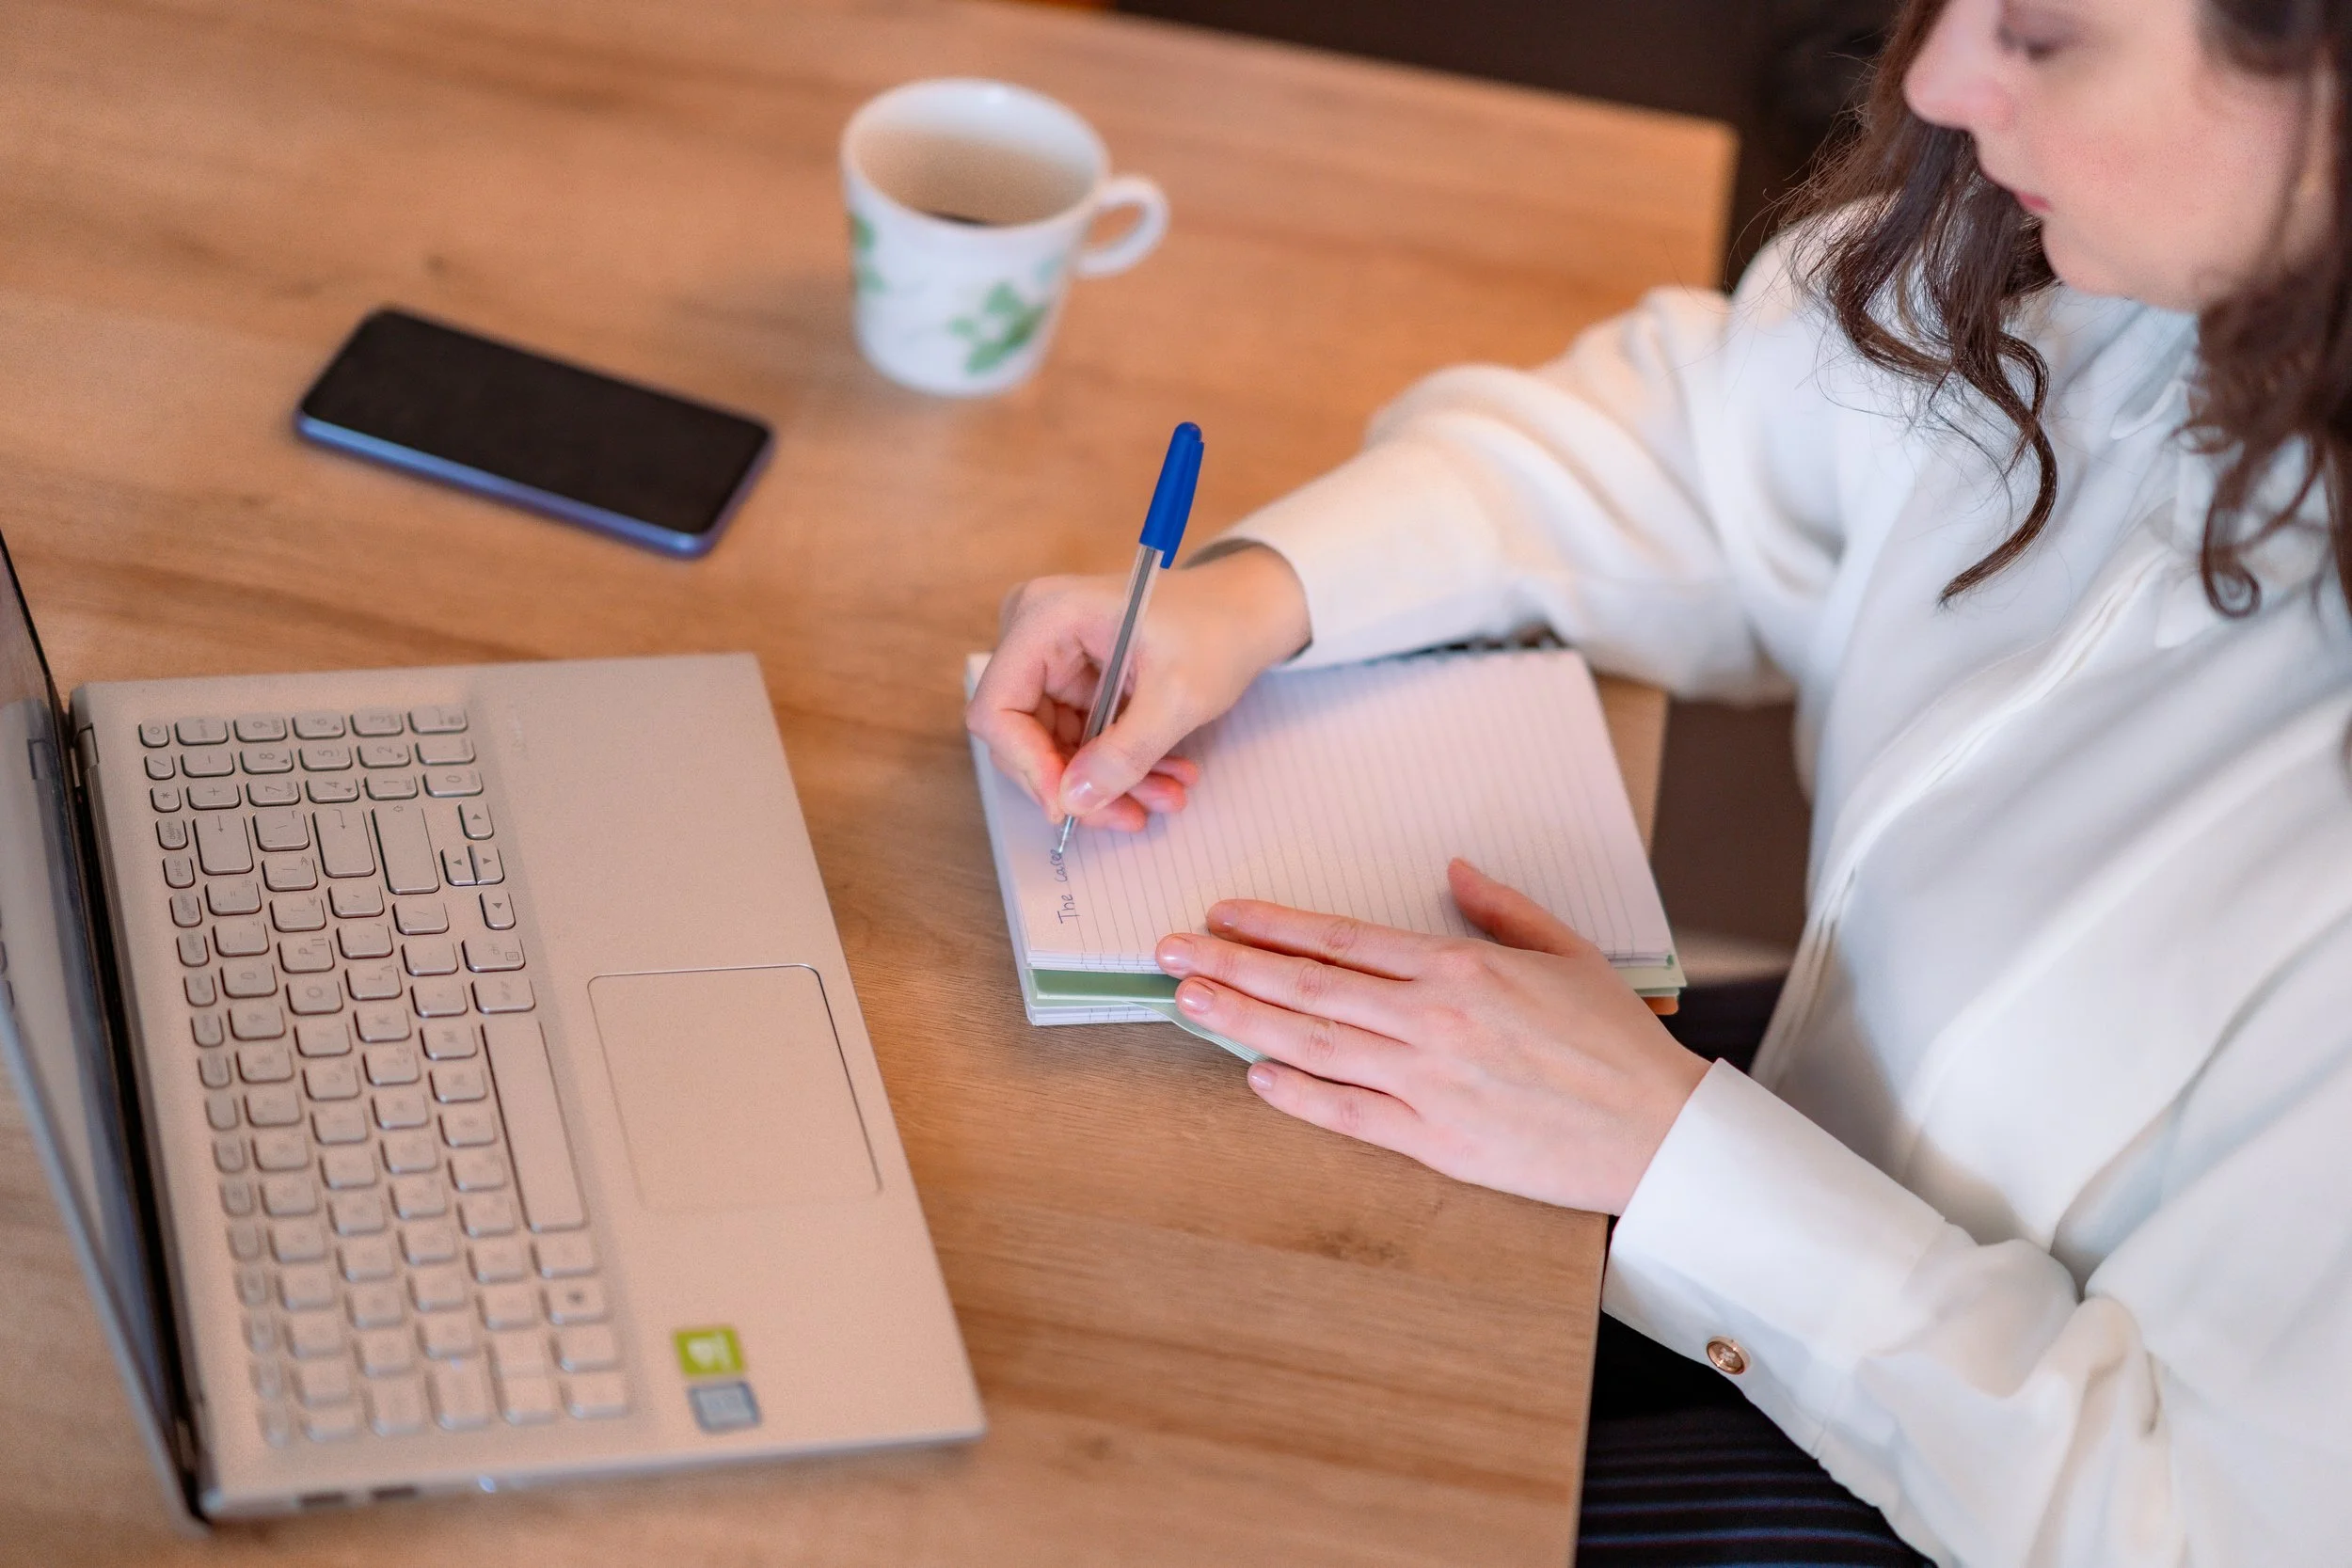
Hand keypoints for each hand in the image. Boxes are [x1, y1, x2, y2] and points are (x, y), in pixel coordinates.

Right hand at [966, 543, 1310, 830]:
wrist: (1246, 611)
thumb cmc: (1217, 630)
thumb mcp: (1178, 696)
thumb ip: (1124, 752)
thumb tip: (1073, 802)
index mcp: (1046, 616)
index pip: (999, 708)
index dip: (1028, 765)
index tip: (1072, 807)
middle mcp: (1034, 634)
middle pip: (1021, 735)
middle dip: (1077, 783)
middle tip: (1131, 816)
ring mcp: (1050, 659)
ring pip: (1052, 747)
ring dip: (1107, 782)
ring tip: (1165, 796)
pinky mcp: (1070, 682)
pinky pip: (1076, 740)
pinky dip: (1116, 766)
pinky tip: (1163, 778)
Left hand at [1153, 860, 1707, 1213]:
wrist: (1659, 1132)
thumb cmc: (1618, 1043)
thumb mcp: (1568, 954)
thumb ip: (1503, 909)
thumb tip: (1454, 870)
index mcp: (1462, 968)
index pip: (1344, 939)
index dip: (1274, 925)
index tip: (1222, 913)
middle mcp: (1433, 1021)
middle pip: (1310, 987)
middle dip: (1232, 965)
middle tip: (1170, 952)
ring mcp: (1429, 1084)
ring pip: (1314, 1045)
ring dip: (1242, 1021)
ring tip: (1188, 1001)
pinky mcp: (1435, 1142)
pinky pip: (1349, 1115)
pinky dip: (1297, 1095)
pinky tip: (1254, 1075)